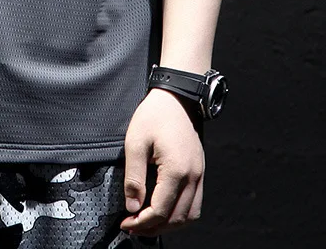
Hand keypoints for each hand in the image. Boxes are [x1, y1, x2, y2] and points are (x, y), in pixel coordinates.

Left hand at [119, 87, 204, 236]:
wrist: (176, 97)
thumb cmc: (155, 115)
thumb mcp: (135, 142)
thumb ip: (133, 177)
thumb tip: (132, 206)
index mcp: (177, 170)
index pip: (160, 210)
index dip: (141, 222)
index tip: (126, 223)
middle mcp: (193, 177)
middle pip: (177, 218)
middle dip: (154, 227)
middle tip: (133, 226)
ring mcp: (199, 175)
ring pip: (189, 215)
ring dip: (169, 224)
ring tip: (147, 222)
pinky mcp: (200, 171)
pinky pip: (195, 203)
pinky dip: (180, 213)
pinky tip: (164, 209)